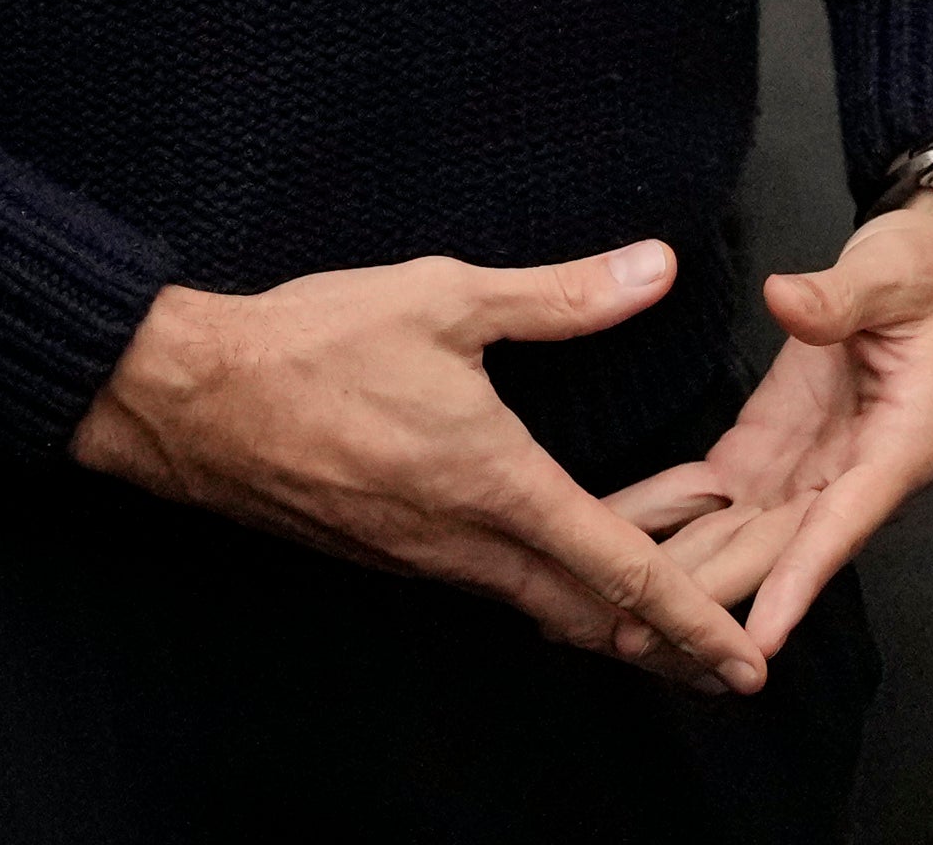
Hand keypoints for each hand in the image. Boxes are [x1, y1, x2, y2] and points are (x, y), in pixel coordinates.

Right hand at [72, 240, 767, 695]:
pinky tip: (566, 568)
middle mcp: (464, 546)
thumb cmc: (313, 343)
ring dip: (607, 619)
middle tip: (728, 663)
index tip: (744, 663)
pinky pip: (489, 588)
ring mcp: (422, 560)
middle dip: (665, 645)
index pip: (619, 572)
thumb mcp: (447, 297)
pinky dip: (548, 592)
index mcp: (496, 489)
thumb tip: (656, 269)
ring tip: (670, 620)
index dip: (692, 620)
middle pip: (588, 618)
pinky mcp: (387, 555)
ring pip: (537, 607)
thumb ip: (561, 297)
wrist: (188, 400)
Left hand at [615, 142, 932, 661]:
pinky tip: (614, 534)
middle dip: (709, 594)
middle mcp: (855, 473)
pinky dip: (665, 515)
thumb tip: (785, 299)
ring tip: (607, 610)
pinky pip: (712, 494)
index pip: (845, 520)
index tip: (759, 638)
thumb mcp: (899, 272)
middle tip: (637, 635)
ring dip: (677, 571)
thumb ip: (841, 296)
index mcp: (903, 444)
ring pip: (737, 534)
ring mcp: (808, 466)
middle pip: (775, 547)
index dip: (801, 578)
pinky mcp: (770, 445)